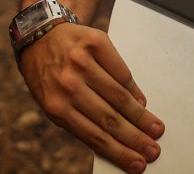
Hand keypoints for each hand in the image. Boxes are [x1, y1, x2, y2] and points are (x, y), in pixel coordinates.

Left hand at [17, 23, 163, 172]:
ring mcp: (81, 62)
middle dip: (135, 138)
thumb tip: (113, 143)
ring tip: (155, 129)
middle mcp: (68, 84)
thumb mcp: (52, 101)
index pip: (95, 136)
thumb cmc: (46, 72)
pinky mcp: (94, 43)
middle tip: (152, 150)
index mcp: (55, 105)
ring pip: (119, 96)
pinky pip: (120, 71)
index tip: (137, 164)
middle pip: (110, 118)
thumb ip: (77, 120)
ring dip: (140, 116)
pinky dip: (133, 88)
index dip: (120, 152)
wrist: (38, 32)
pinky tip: (141, 102)